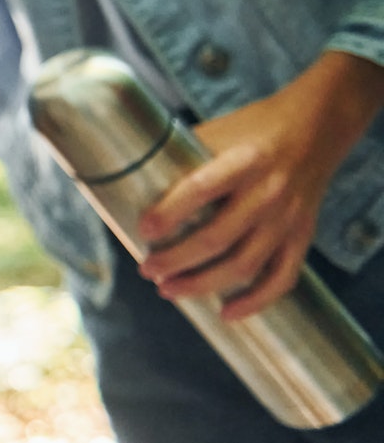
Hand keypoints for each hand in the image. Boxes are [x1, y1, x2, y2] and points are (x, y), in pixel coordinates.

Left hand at [139, 52, 383, 318]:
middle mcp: (269, 191)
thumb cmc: (250, 130)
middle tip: (146, 270)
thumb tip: (127, 186)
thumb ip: (181, 161)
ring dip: (203, 284)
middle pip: (218, 237)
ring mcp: (289, 218)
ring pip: (245, 264)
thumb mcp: (215, 133)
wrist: (316, 127)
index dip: (170, 213)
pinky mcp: (303, 236)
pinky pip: (282, 277)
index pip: (201, 188)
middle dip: (176, 260)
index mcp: (243, 160)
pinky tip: (227, 314)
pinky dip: (256, 301)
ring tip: (168, 290)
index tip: (143, 230)